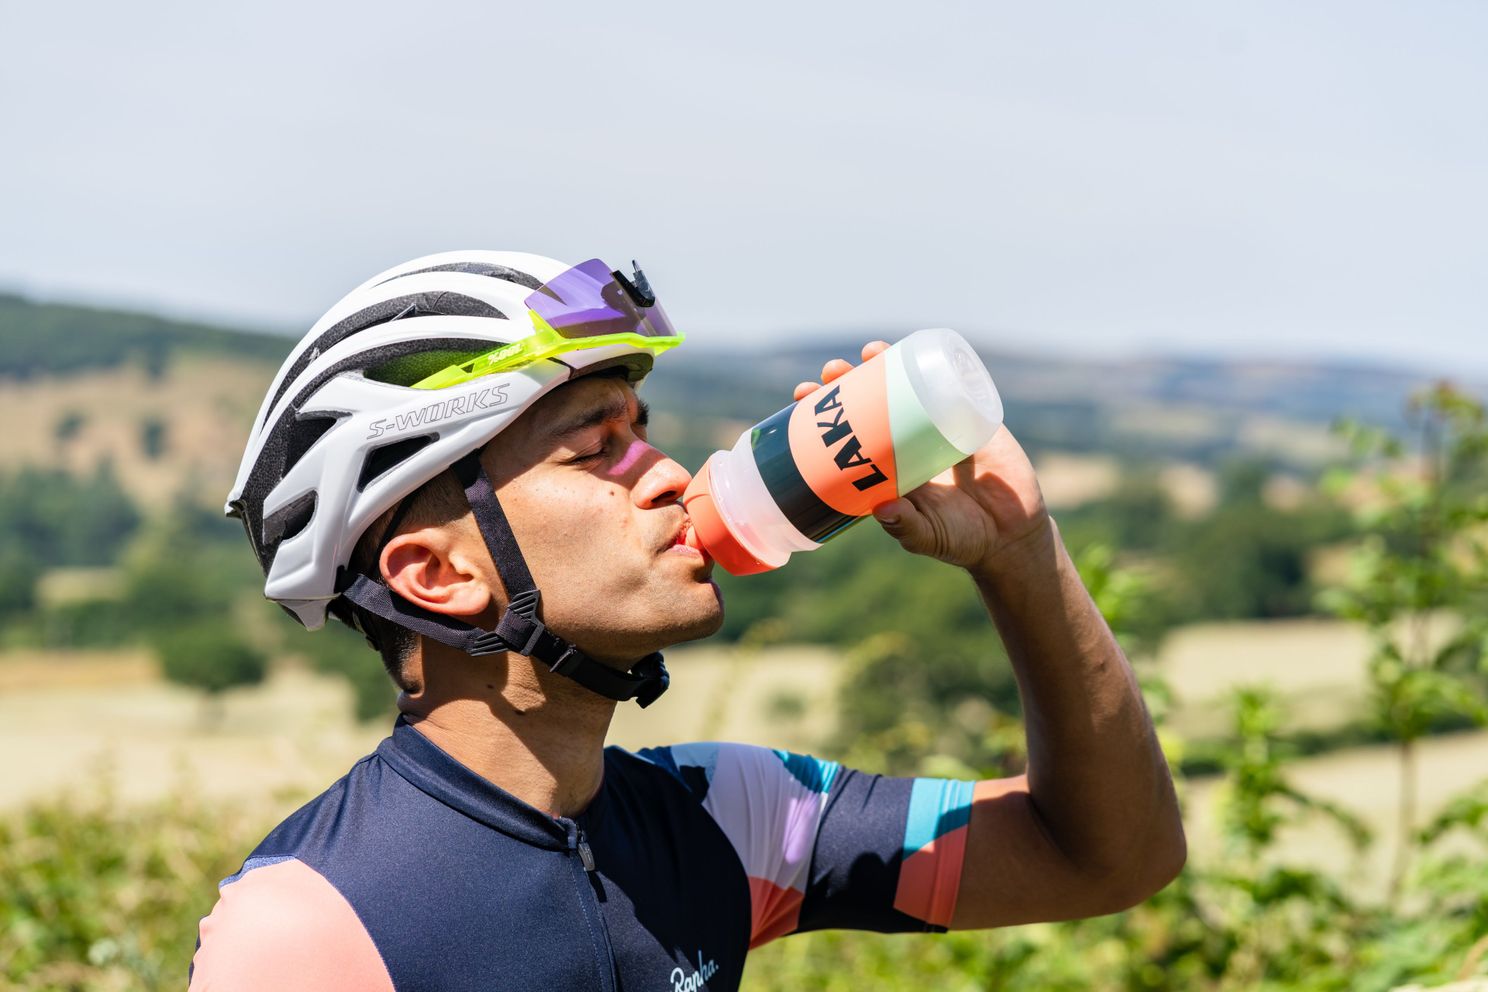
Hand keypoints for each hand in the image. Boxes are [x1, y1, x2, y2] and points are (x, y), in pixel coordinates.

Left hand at [793, 342, 1052, 574]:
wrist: (1013, 536)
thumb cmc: (962, 539)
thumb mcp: (927, 535)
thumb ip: (906, 527)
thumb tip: (881, 509)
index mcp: (887, 465)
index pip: (847, 431)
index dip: (824, 412)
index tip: (802, 395)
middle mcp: (907, 440)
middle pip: (871, 401)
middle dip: (848, 382)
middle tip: (830, 372)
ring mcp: (940, 425)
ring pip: (907, 385)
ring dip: (885, 364)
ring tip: (867, 352)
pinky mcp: (974, 417)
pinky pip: (954, 384)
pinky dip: (936, 363)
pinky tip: (917, 348)